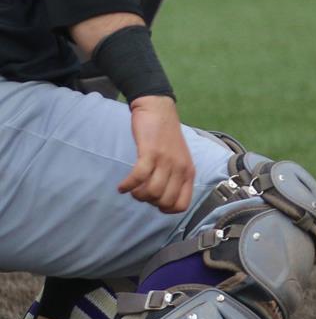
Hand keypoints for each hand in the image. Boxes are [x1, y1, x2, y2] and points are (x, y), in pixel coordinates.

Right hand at [120, 97, 195, 213]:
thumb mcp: (178, 159)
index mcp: (189, 172)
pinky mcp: (151, 152)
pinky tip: (122, 186)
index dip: (165, 209)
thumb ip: (174, 177)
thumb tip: (161, 199)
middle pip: (164, 201)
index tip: (154, 202)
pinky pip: (139, 177)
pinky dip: (128, 185)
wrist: (159, 109)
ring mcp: (166, 160)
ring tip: (131, 188)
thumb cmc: (165, 137)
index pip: (182, 205)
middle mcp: (180, 168)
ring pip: (152, 192)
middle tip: (140, 192)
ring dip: (137, 194)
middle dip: (149, 202)